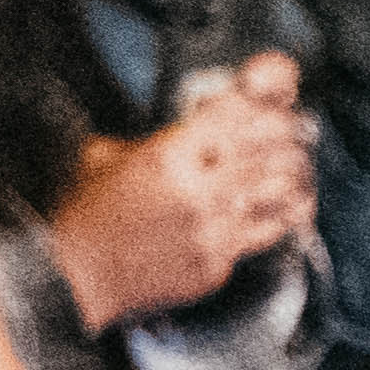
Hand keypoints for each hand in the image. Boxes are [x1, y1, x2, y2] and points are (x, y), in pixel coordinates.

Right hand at [41, 63, 318, 332]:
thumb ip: (155, 141)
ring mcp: (212, 231)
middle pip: (268, 149)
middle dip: (286, 132)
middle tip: (291, 126)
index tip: (273, 92)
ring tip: (295, 162)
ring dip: (292, 172)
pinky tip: (289, 202)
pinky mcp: (219, 263)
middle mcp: (197, 192)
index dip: (263, 98)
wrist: (74, 276)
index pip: (235, 114)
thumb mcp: (104, 155)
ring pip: (279, 192)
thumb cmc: (84, 215)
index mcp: (166, 156)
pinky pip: (267, 232)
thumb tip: (195, 128)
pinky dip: (285, 213)